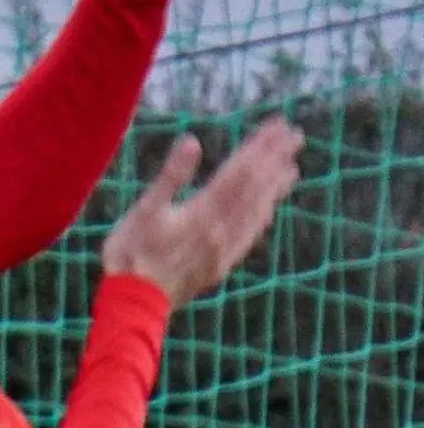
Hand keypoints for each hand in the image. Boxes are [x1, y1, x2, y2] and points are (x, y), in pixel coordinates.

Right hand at [102, 116, 302, 306]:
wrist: (135, 301)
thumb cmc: (131, 252)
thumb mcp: (145, 209)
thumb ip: (171, 176)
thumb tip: (192, 141)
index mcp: (204, 211)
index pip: (240, 171)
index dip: (261, 147)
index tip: (279, 125)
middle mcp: (221, 229)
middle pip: (255, 188)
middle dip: (275, 159)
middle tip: (295, 136)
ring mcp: (224, 249)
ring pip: (257, 212)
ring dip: (275, 188)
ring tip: (292, 168)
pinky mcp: (220, 266)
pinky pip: (249, 236)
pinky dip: (263, 218)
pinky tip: (268, 212)